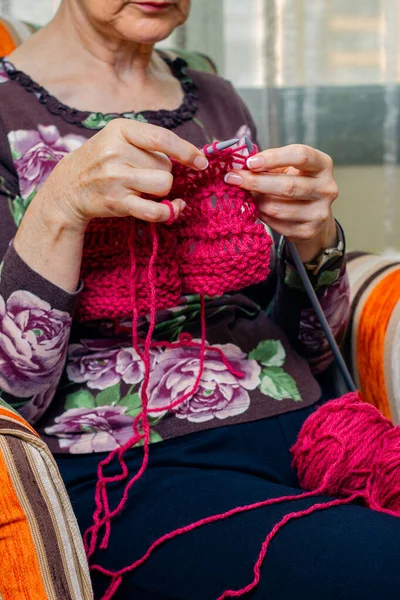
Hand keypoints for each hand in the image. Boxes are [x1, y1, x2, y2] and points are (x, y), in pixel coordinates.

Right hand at [14, 119, 207, 292]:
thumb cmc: (102, 161)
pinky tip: (173, 208)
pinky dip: (169, 211)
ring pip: (164, 185)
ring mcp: (116, 178)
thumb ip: (150, 142)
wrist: (69, 187)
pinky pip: (155, 210)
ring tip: (145, 188)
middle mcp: (116, 152)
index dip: (186, 150)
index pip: (162, 137)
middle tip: (143, 175)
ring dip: (163, 190)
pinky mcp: (117, 202)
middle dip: (163, 172)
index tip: (202, 161)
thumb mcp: (118, 138)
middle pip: (166, 166)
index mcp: (119, 130)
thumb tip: (193, 156)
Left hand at [224, 144, 337, 262]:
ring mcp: (320, 213)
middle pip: (287, 186)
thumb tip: (238, 167)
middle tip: (233, 179)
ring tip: (250, 196)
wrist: (313, 214)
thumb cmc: (296, 183)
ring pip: (277, 208)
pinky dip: (262, 216)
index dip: (273, 158)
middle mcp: (327, 189)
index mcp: (323, 165)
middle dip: (256, 182)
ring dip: (257, 201)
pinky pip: (276, 224)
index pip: (301, 156)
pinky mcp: (308, 231)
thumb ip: (269, 164)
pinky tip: (260, 210)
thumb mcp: (288, 168)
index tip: (249, 162)